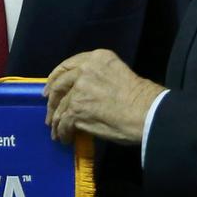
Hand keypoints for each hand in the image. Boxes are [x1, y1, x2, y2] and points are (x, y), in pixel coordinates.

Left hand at [45, 50, 163, 145]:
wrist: (147, 112)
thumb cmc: (140, 96)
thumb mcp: (117, 73)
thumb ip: (97, 78)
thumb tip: (83, 94)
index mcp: (97, 58)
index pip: (68, 65)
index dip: (55, 78)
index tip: (50, 88)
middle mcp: (84, 71)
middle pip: (59, 85)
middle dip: (52, 100)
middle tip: (49, 112)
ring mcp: (78, 91)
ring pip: (60, 107)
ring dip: (56, 121)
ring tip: (57, 130)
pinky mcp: (76, 110)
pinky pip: (64, 122)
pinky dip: (63, 132)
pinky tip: (66, 138)